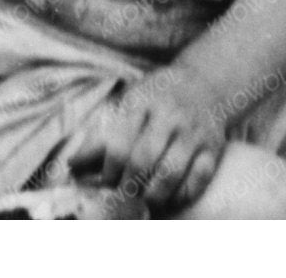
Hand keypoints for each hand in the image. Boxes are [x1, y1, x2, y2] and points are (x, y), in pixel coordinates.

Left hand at [63, 62, 231, 210]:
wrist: (207, 82)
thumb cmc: (158, 97)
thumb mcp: (129, 103)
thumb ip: (102, 134)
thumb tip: (72, 166)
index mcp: (142, 102)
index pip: (117, 145)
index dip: (106, 173)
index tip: (104, 184)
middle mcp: (169, 115)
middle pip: (141, 161)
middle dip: (126, 187)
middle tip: (122, 197)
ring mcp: (193, 132)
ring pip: (169, 174)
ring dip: (151, 196)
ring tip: (143, 202)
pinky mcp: (214, 148)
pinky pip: (198, 180)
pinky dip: (182, 196)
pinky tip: (170, 198)